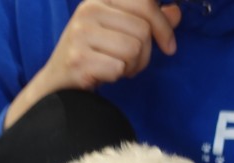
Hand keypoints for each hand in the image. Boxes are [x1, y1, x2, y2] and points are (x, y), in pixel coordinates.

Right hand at [5, 0, 181, 126]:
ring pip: (133, 49)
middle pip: (142, 30)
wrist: (57, 84)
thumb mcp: (118, 32)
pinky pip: (118, 68)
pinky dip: (117, 76)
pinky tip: (105, 75)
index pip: (144, 2)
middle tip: (131, 64)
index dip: (163, 26)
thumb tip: (176, 12)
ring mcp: (80, 34)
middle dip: (145, 54)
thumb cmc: (92, 56)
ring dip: (131, 67)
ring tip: (117, 69)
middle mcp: (88, 10)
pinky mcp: (78, 58)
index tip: (169, 46)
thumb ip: (147, 21)